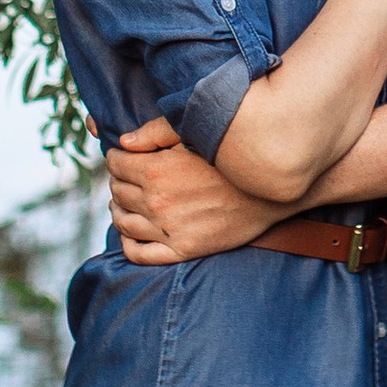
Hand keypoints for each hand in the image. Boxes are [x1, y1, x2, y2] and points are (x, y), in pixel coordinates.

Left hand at [106, 117, 279, 262]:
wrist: (270, 190)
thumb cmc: (233, 157)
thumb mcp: (194, 133)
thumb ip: (155, 133)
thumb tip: (123, 142)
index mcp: (155, 170)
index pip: (116, 164)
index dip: (116, 157)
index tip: (122, 156)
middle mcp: (156, 202)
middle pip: (118, 191)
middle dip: (118, 180)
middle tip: (126, 176)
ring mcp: (168, 229)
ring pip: (123, 221)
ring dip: (118, 209)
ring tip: (124, 202)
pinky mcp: (182, 250)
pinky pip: (139, 253)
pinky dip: (127, 242)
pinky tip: (130, 231)